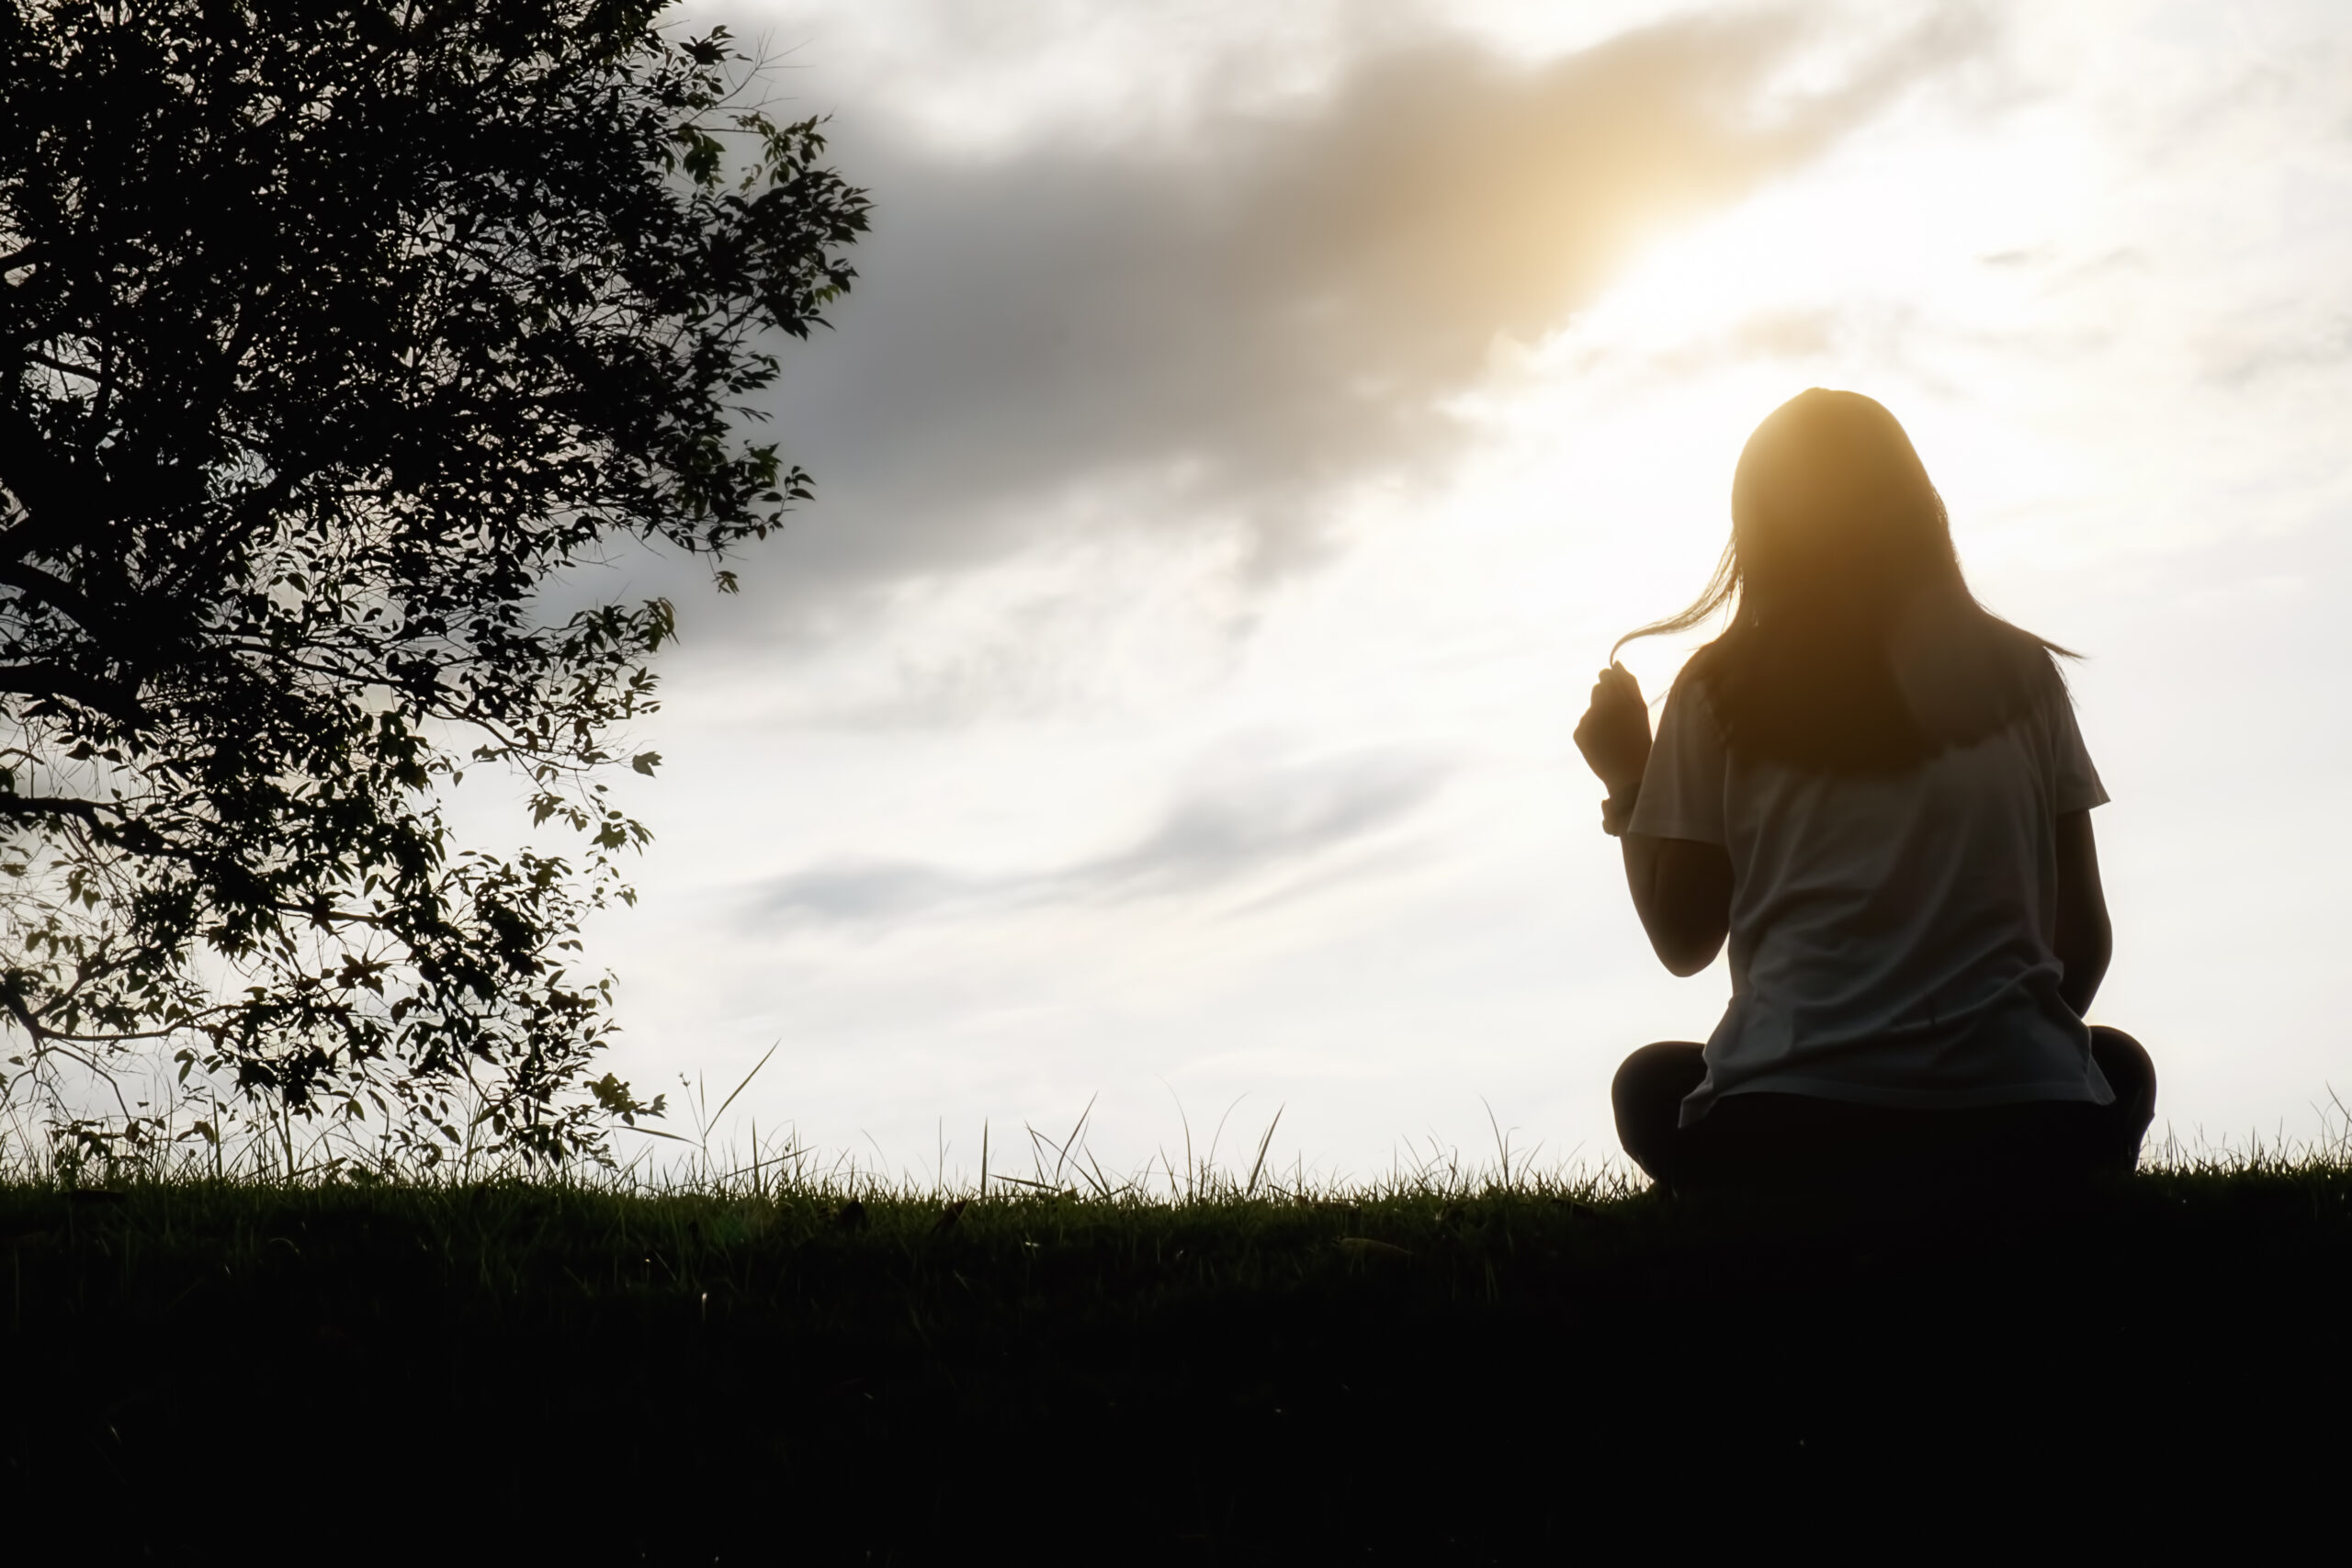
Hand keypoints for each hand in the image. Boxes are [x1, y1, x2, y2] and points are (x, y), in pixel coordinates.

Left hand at [1573, 662, 1650, 797]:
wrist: (1628, 774)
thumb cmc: (1639, 739)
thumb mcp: (1640, 710)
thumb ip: (1629, 684)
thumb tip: (1616, 664)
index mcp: (1621, 697)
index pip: (1608, 675)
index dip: (1612, 680)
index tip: (1617, 691)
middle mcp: (1603, 705)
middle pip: (1598, 688)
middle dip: (1605, 696)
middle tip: (1617, 716)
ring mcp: (1589, 719)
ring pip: (1591, 707)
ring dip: (1599, 713)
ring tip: (1612, 731)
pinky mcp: (1579, 732)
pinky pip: (1584, 723)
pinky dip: (1592, 729)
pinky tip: (1603, 741)